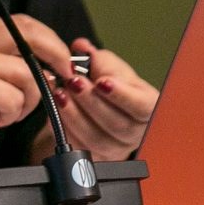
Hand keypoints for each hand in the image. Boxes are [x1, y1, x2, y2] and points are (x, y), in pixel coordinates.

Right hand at [0, 15, 73, 155]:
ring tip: (7, 111)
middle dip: (58, 57)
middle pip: (33, 37)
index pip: (23, 23)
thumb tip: (48, 70)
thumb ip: (2, 63)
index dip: (51, 39)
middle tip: (63, 79)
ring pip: (30, 76)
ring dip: (29, 101)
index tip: (63, 59)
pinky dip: (12, 116)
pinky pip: (16, 100)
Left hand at [49, 36, 157, 160]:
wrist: (86, 109)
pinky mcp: (93, 157)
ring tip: (61, 92)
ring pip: (96, 138)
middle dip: (92, 101)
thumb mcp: (105, 69)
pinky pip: (78, 145)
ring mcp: (115, 148)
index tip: (102, 81)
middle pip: (118, 124)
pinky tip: (57, 107)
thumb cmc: (104, 88)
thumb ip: (97, 58)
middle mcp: (135, 132)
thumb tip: (82, 48)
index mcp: (147, 108)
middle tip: (74, 81)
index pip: (143, 107)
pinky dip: (65, 125)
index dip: (123, 96)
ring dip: (75, 113)